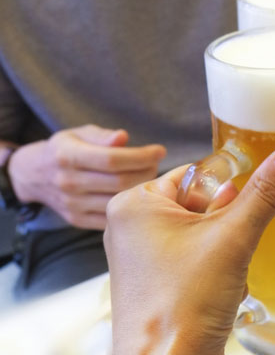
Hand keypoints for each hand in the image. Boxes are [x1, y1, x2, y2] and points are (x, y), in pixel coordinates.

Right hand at [8, 125, 165, 229]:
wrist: (34, 175)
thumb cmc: (66, 149)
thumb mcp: (79, 134)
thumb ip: (102, 135)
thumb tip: (122, 137)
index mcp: (68, 156)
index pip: (112, 159)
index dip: (141, 156)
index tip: (160, 151)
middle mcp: (68, 182)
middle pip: (120, 181)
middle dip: (147, 172)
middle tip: (157, 164)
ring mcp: (72, 204)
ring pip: (118, 200)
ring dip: (143, 189)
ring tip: (151, 177)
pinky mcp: (78, 220)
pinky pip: (112, 217)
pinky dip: (130, 206)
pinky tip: (139, 194)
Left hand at [102, 145, 274, 354]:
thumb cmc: (178, 310)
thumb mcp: (232, 238)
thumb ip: (263, 194)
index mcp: (136, 205)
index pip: (194, 172)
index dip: (227, 184)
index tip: (253, 191)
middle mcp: (135, 228)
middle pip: (201, 201)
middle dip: (228, 221)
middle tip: (236, 240)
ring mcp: (146, 257)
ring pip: (203, 231)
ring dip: (227, 244)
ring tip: (227, 267)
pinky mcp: (161, 281)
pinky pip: (199, 255)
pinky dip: (219, 264)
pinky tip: (225, 285)